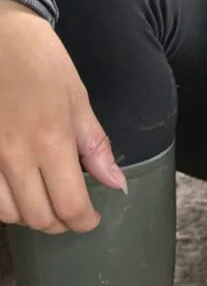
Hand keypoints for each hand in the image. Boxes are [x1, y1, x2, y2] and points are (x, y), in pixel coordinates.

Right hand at [0, 0, 125, 233]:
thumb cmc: (44, 64)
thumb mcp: (79, 102)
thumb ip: (96, 148)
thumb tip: (116, 184)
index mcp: (51, 142)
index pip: (69, 206)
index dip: (84, 221)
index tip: (92, 219)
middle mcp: (14, 157)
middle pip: (37, 218)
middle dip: (60, 223)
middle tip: (73, 212)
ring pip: (7, 214)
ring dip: (31, 215)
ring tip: (47, 200)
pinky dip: (6, 203)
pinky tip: (21, 189)